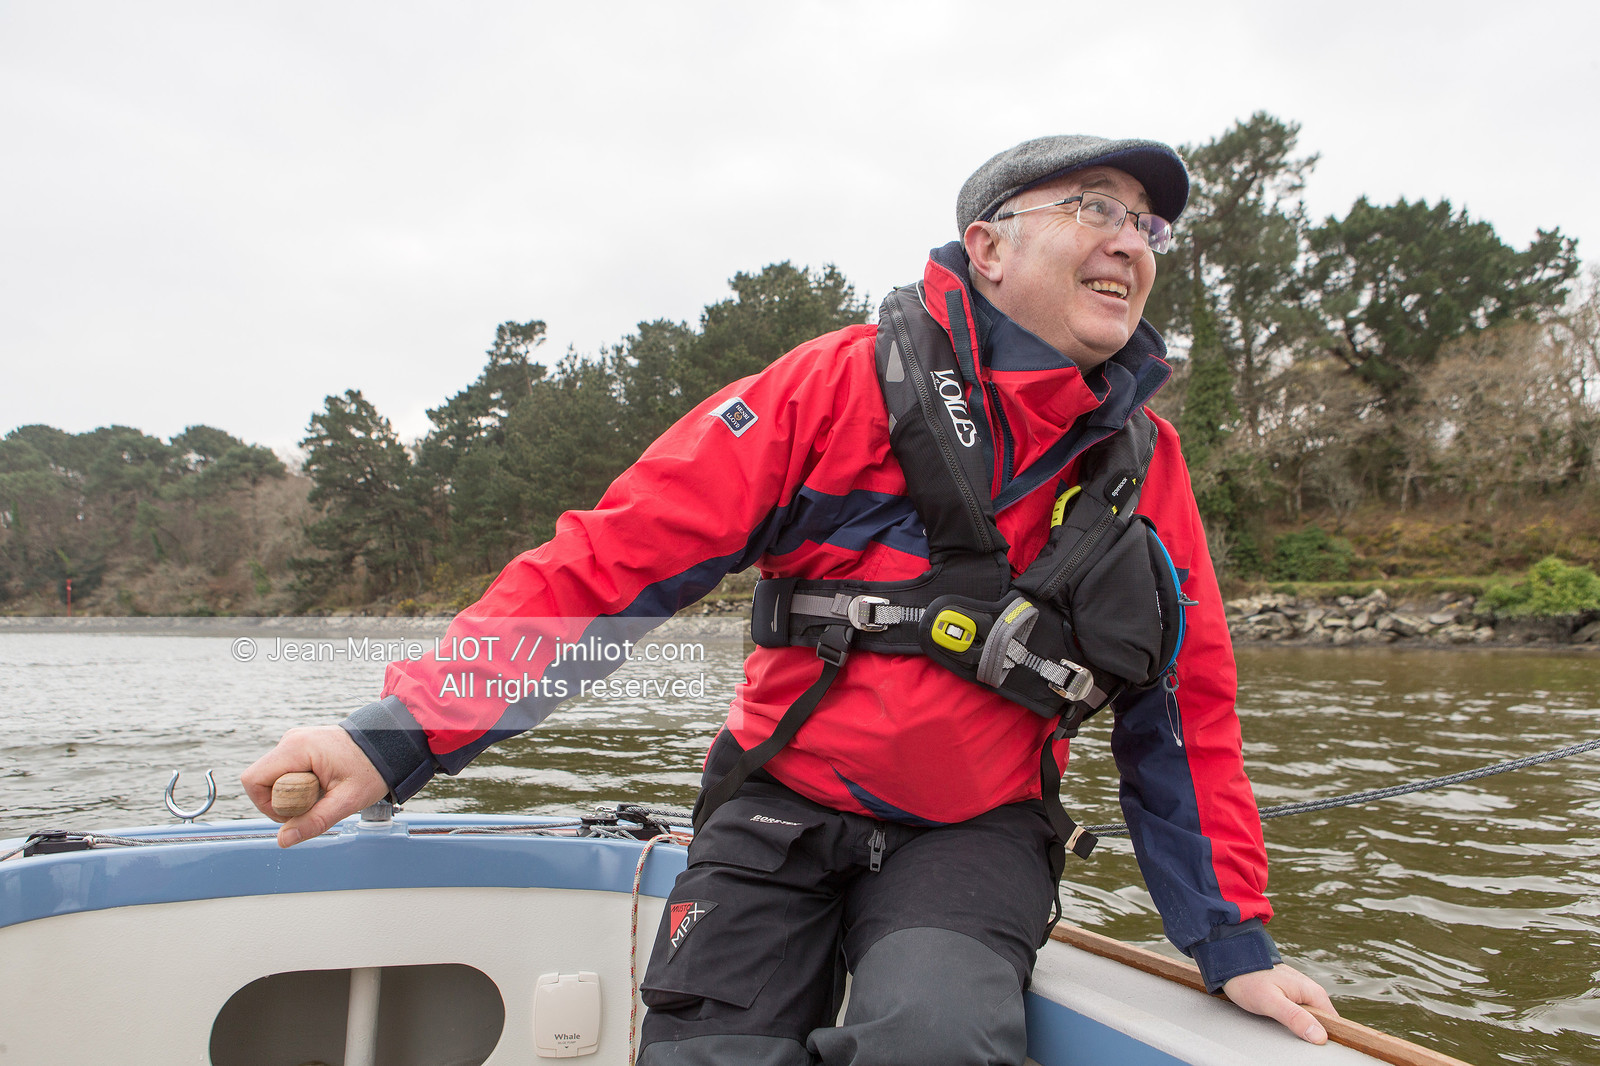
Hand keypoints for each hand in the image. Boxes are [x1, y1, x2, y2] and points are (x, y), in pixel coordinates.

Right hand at [241, 725, 387, 847]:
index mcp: (297, 748)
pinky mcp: (300, 747)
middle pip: (262, 780)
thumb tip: (283, 840)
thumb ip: (315, 821)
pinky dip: (298, 785)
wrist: (390, 746)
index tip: (296, 812)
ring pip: (273, 778)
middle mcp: (290, 740)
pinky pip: (285, 772)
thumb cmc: (372, 769)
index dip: (266, 805)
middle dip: (282, 801)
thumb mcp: (347, 800)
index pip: (254, 780)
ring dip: (292, 794)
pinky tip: (323, 785)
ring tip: (323, 792)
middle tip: (315, 803)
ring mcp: (295, 742)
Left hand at [1222, 963, 1338, 1043]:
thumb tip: (1320, 1037)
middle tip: (1294, 1042)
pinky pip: (1299, 1015)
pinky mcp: (1291, 997)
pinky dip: (1293, 1023)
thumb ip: (1295, 1018)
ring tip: (1284, 1031)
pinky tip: (1280, 1026)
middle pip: (1322, 1023)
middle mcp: (1311, 993)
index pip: (1334, 1023)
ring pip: (1309, 1020)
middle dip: (1311, 1034)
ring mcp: (1301, 994)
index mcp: (1314, 993)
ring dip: (1301, 1029)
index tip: (1315, 1049)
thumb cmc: (1249, 979)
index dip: (1328, 1038)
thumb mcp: (1270, 1001)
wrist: (1232, 961)